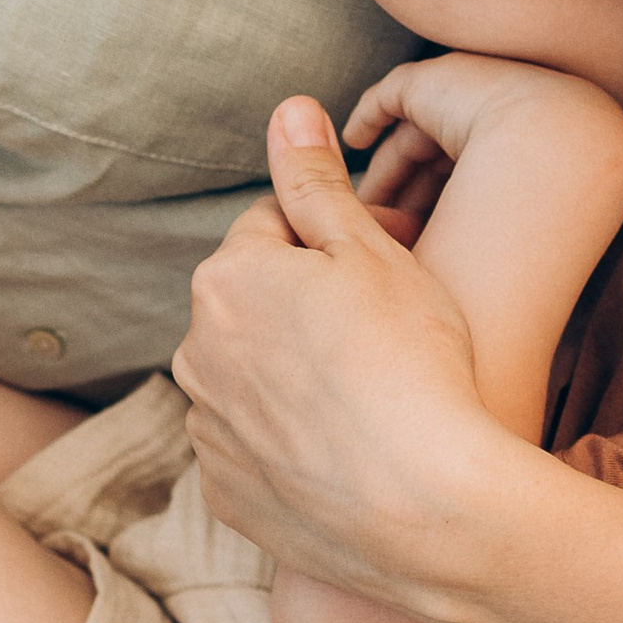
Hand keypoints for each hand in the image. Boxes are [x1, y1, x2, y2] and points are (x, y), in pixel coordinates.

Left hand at [176, 104, 496, 597]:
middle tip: (388, 334)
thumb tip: (288, 110)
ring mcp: (208, 430)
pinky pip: (256, 453)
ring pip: (252, 381)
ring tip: (370, 401)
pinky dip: (292, 448)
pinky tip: (348, 456)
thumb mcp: (373, 253)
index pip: (273, 228)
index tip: (390, 264)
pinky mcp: (228, 495)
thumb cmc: (411, 367)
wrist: (426, 512)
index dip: (337, 240)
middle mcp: (197, 351)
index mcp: (226, 277)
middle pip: (255, 306)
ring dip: (296, 379)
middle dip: (307, 308)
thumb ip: (319, 181)